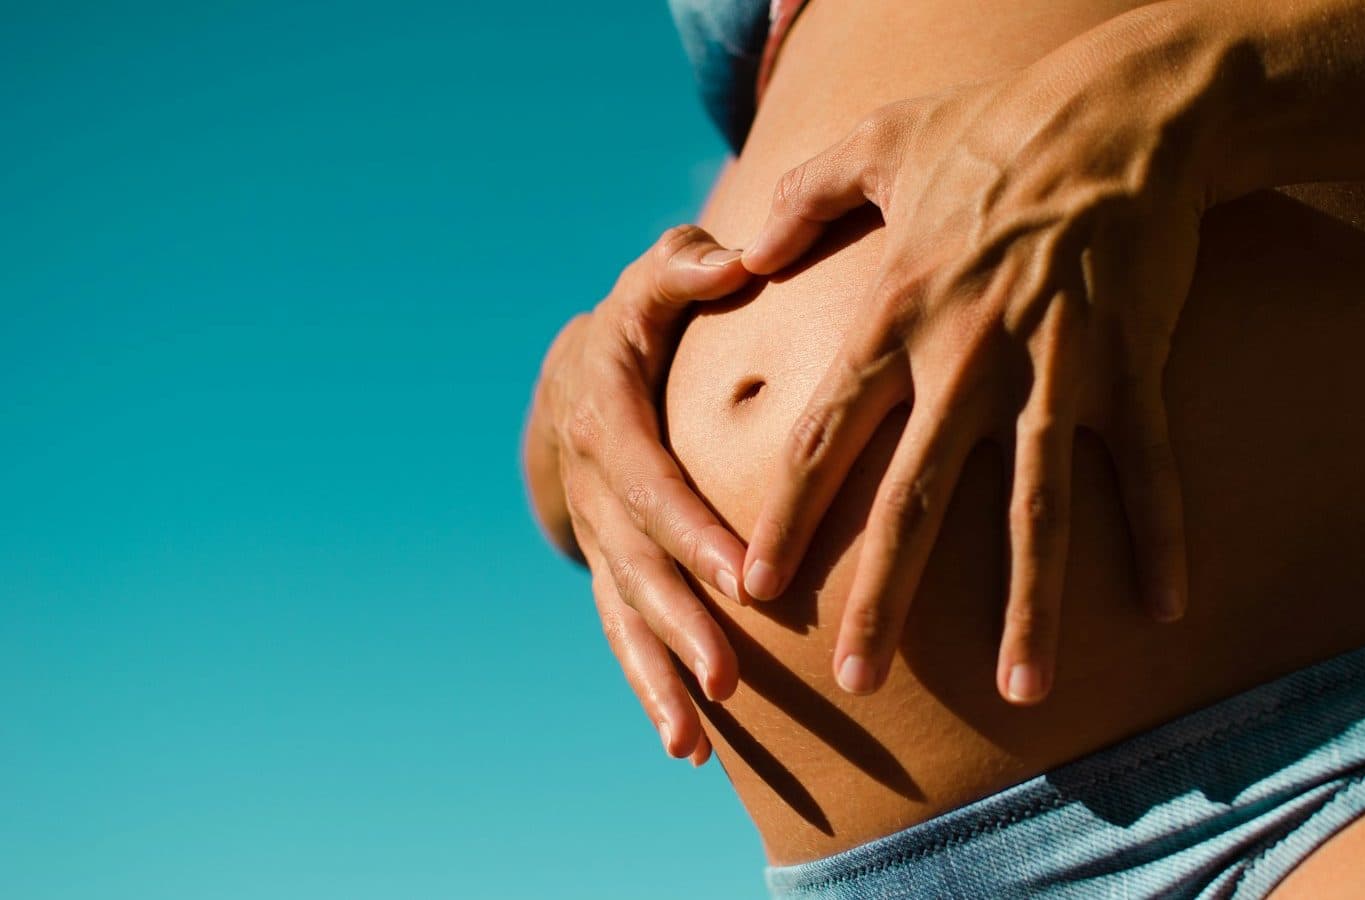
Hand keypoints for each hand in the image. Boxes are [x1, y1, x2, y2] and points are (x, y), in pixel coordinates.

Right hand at [523, 225, 751, 763]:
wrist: (575, 381)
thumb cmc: (639, 326)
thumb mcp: (652, 284)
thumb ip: (687, 270)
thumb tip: (739, 259)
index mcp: (607, 419)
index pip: (651, 482)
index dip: (692, 532)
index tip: (744, 576)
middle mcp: (595, 490)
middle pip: (639, 566)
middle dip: (682, 624)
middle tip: (729, 676)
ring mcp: (600, 539)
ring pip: (625, 616)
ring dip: (658, 676)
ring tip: (695, 736)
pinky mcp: (611, 572)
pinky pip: (624, 635)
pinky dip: (649, 689)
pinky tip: (688, 747)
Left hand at [737, 8, 1226, 703]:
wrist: (1121, 106)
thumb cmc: (995, 126)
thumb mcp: (878, 143)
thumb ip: (802, 200)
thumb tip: (739, 248)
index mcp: (899, 313)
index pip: (828, 435)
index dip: (789, 516)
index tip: (755, 587)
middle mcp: (969, 356)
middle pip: (917, 498)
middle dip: (885, 595)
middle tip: (856, 678)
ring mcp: (1055, 366)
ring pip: (1036, 506)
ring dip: (1030, 604)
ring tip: (1025, 689)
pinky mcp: (1132, 363)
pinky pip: (1147, 466)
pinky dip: (1159, 537)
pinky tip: (1163, 610)